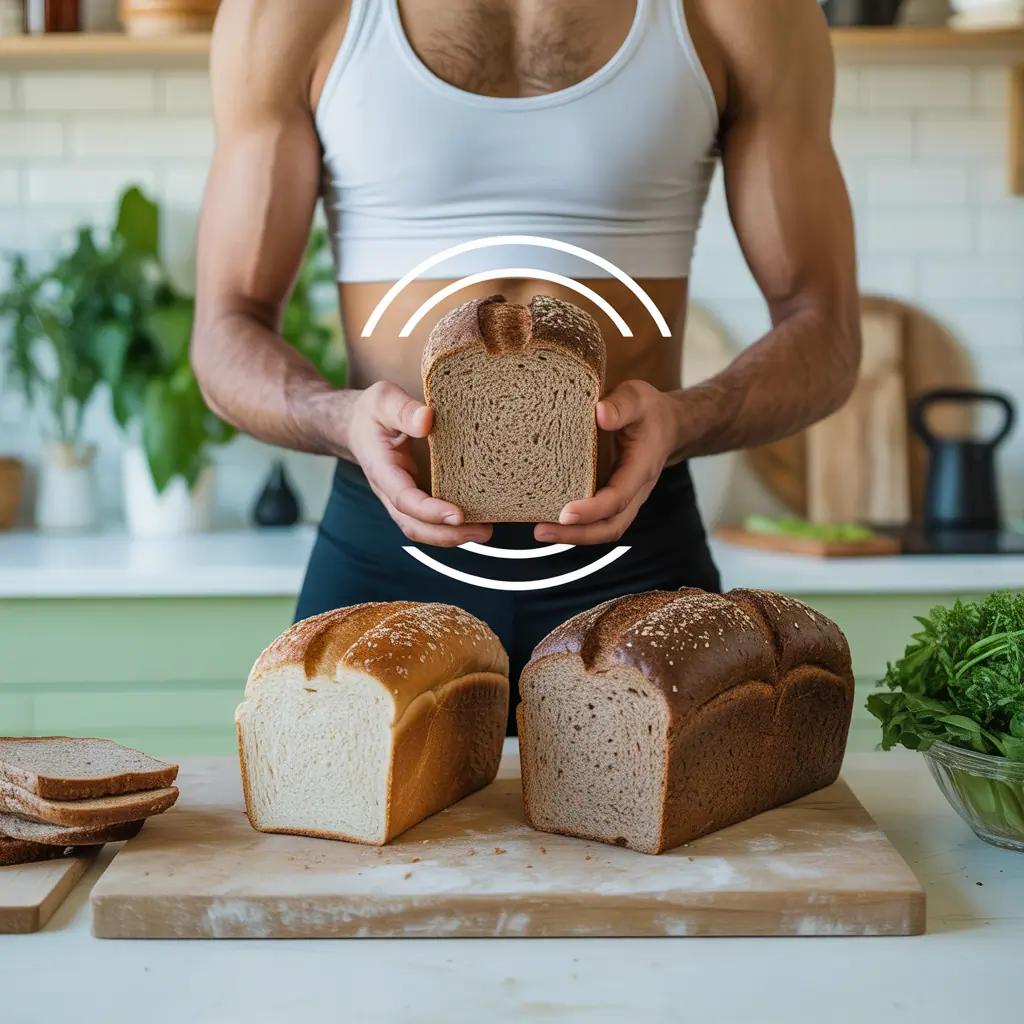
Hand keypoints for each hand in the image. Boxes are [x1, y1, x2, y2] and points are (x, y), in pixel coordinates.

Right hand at [346, 382, 492, 547]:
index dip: (429, 511)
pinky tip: (477, 521)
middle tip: (482, 532)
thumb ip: (403, 410)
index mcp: (382, 469)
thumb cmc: (372, 414)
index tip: (457, 515)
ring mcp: (402, 498)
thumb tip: (427, 418)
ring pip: (422, 529)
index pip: (404, 499)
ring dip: (452, 536)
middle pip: (414, 526)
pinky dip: (452, 527)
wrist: (356, 427)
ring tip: (484, 532)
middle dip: (447, 535)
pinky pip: (430, 520)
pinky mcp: (415, 496)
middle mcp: (391, 491)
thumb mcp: (383, 400)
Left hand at [535, 380, 678, 545]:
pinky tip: (550, 521)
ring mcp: (627, 499)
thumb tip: (600, 413)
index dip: (593, 509)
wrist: (668, 425)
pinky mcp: (615, 500)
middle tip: (543, 531)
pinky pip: (598, 522)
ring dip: (574, 537)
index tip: (567, 513)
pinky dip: (576, 528)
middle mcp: (636, 490)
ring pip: (605, 529)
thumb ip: (622, 405)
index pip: (619, 497)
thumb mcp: (638, 398)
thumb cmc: (649, 412)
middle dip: (578, 534)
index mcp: (641, 467)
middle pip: (611, 526)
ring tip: (541, 531)